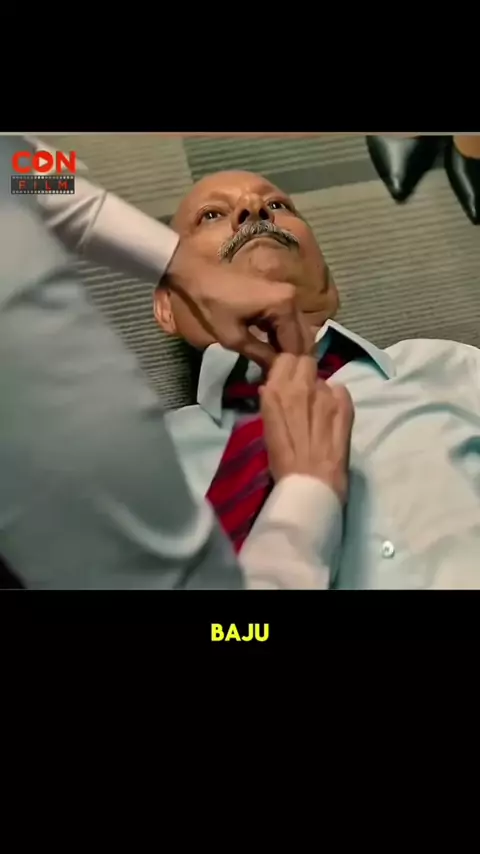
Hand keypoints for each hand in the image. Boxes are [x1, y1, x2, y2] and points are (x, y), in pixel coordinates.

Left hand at [165, 242, 313, 368]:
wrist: (199, 275)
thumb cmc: (213, 305)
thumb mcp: (234, 337)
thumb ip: (260, 355)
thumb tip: (277, 373)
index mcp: (284, 306)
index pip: (296, 345)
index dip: (289, 366)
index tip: (280, 383)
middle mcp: (293, 298)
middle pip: (302, 337)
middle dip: (292, 358)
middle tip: (280, 377)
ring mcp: (289, 295)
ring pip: (297, 330)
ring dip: (288, 348)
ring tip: (276, 367)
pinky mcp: (281, 295)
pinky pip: (289, 322)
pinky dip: (283, 337)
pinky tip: (273, 352)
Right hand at [260, 354, 353, 503]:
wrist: (310, 486)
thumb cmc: (282, 463)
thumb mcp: (267, 430)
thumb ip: (271, 404)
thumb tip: (271, 387)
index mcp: (276, 392)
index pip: (285, 359)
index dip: (287, 369)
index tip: (287, 380)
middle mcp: (301, 387)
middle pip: (306, 362)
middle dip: (305, 373)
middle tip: (303, 394)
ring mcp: (326, 395)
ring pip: (324, 379)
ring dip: (320, 391)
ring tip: (318, 413)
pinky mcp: (345, 407)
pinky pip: (341, 390)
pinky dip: (337, 399)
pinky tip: (333, 417)